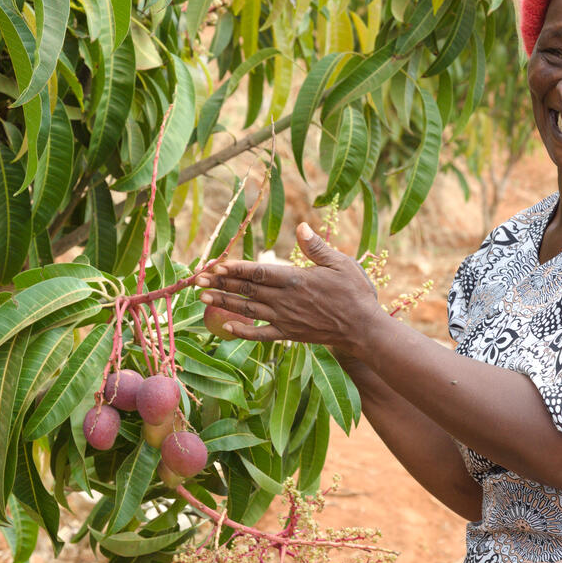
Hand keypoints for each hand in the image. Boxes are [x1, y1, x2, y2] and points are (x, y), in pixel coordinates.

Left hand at [195, 223, 380, 350]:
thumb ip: (317, 247)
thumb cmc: (355, 293)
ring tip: (202, 298)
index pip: (259, 272)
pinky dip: (243, 331)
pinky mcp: (290, 334)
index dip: (236, 269)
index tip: (217, 265)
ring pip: (248, 310)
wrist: (364, 329)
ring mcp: (286, 319)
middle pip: (247, 290)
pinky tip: (226, 327)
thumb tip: (300, 227)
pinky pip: (261, 335)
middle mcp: (285, 300)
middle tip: (198, 279)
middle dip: (221, 284)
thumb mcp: (341, 263)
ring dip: (223, 303)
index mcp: (296, 279)